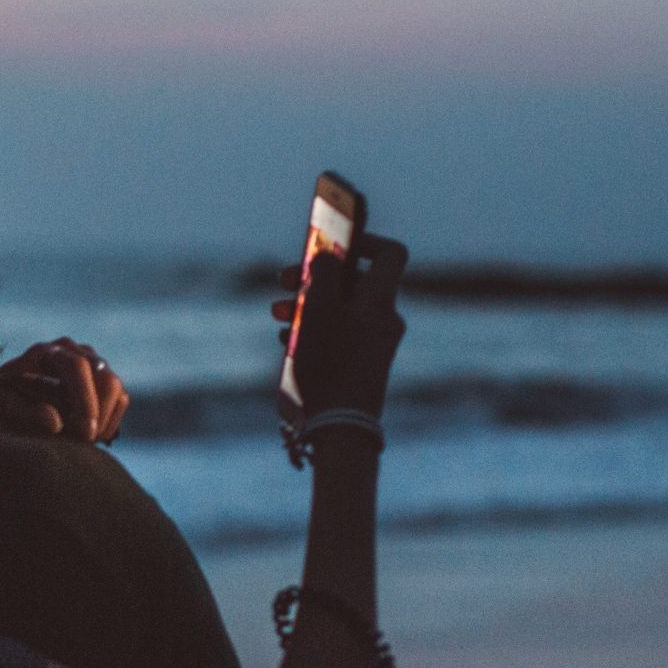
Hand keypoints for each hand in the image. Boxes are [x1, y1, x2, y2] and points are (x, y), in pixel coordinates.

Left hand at [0, 338, 130, 443]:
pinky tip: (87, 436)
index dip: (84, 401)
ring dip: (104, 421)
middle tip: (83, 443)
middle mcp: (74, 351)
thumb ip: (22, 412)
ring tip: (80, 442)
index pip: (76, 367)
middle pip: (105, 377)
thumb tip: (55, 422)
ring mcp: (91, 363)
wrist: (5, 397)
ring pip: (116, 390)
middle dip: (99, 414)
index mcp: (47, 352)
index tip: (84, 434)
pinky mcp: (102, 379)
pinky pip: (121, 400)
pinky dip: (110, 421)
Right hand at [274, 233, 407, 416]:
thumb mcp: (319, 309)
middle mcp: (384, 319)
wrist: (341, 426)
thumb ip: (323, 273)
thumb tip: (327, 255)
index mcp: (381, 300)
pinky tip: (287, 340)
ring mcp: (374, 343)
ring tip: (278, 314)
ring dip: (307, 304)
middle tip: (285, 282)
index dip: (362, 240)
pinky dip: (315, 329)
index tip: (331, 244)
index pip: (389, 253)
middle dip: (316, 277)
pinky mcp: (362, 365)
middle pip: (354, 281)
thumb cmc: (329, 363)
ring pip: (341, 309)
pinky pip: (340, 334)